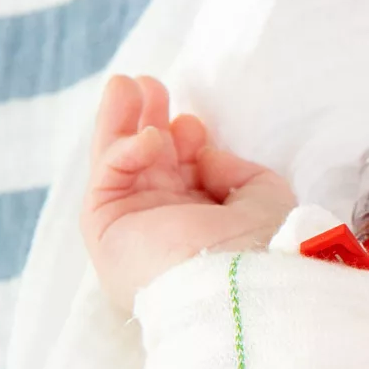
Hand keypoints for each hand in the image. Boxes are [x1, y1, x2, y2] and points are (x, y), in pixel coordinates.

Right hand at [83, 75, 294, 314]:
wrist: (239, 285)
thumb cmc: (260, 245)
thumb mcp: (263, 197)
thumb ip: (234, 170)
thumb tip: (206, 156)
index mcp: (201, 226)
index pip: (182, 176)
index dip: (186, 143)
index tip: (197, 123)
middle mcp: (164, 227)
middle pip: (144, 165)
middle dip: (144, 120)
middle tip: (145, 82)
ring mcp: (133, 229)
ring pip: (116, 165)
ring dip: (120, 122)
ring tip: (125, 83)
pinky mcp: (105, 231)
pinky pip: (107, 179)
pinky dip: (125, 151)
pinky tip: (151, 140)